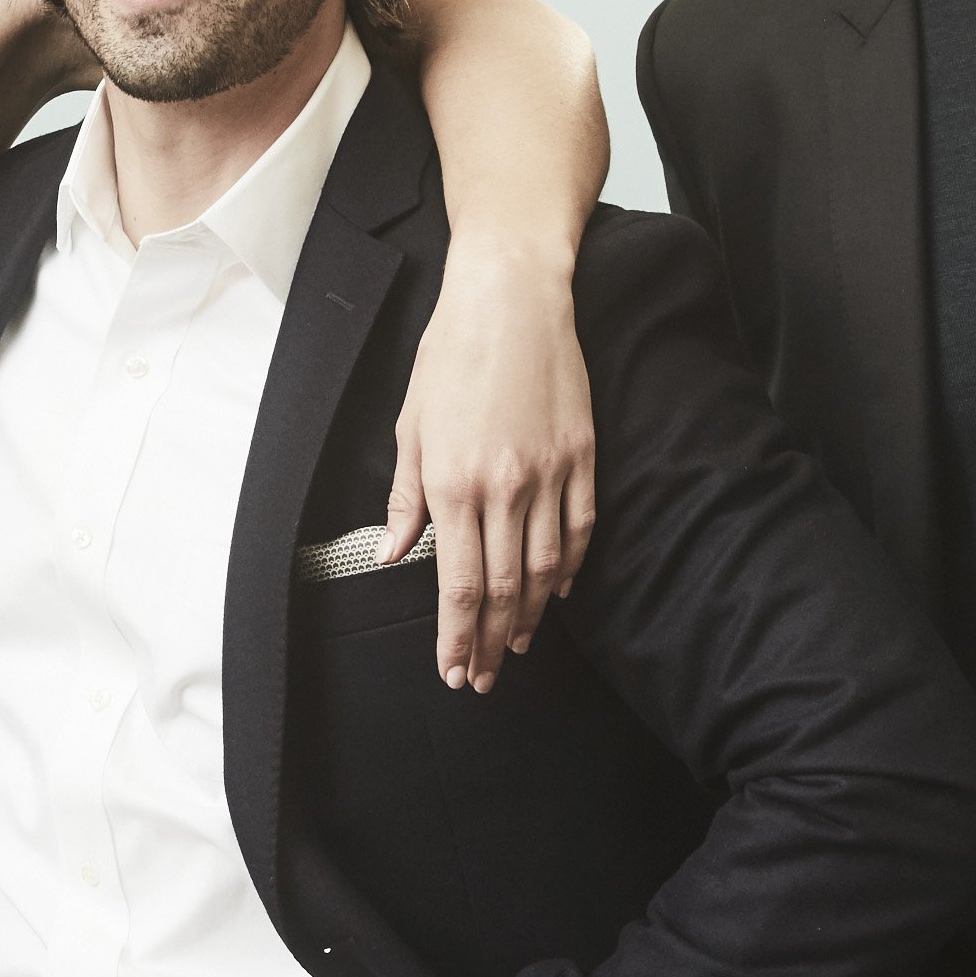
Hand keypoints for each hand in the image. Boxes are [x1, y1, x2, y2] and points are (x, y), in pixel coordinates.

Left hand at [383, 236, 594, 693]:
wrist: (511, 298)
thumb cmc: (451, 355)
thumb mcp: (411, 426)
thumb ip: (405, 499)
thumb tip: (393, 555)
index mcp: (454, 484)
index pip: (459, 586)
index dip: (458, 638)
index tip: (456, 672)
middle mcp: (505, 488)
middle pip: (504, 591)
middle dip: (492, 643)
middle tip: (485, 678)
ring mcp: (549, 474)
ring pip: (546, 569)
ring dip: (532, 616)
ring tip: (518, 645)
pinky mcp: (582, 456)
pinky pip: (579, 529)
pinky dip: (568, 568)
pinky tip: (558, 590)